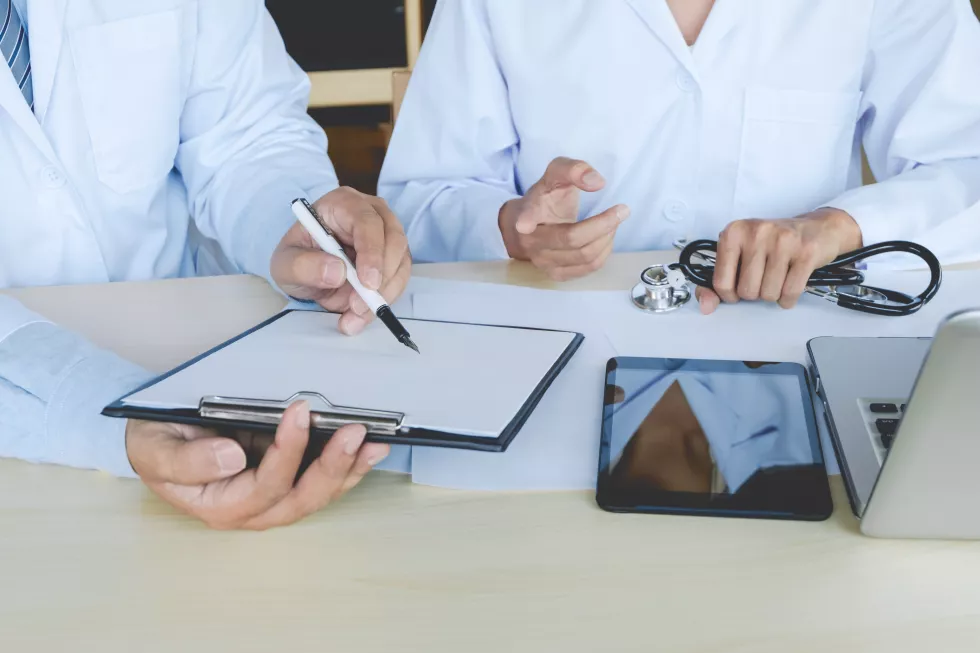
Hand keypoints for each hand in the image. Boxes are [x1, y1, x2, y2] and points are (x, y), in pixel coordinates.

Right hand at [125, 401, 389, 529]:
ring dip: (348, 469)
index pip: (264, 485)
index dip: (287, 452)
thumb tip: (231, 459)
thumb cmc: (156, 443)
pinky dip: (347, 466)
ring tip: (373, 443)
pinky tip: (368, 449)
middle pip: (300, 498)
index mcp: (220, 505)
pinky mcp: (287, 479)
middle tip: (354, 433)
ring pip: (317, 494)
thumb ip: (186, 461)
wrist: (159, 436)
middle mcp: (252, 509)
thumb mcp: (155, 449)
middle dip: (332, 466)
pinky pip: (321, 480)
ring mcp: (273, 496)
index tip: (299, 413)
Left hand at [271, 187, 410, 334]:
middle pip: (393, 239)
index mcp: (342, 203)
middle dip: (381, 278)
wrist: (306, 271)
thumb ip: (303, 266)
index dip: (371, 252)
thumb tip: (338, 272)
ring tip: (354, 316)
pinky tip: (361, 315)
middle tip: (359, 307)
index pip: (366, 221)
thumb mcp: (284, 265)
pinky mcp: (394, 256)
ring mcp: (386, 234)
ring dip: (383, 294)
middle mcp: (371, 213)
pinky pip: (399, 279)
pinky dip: (385, 300)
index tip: (367, 283)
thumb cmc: (297, 259)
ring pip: (401, 262)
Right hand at [499, 157, 629, 280]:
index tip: (524, 224)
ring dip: (607, 237)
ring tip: (613, 222)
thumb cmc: (545, 199)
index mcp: (528, 214)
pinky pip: (589, 268)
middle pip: (571, 239)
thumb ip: (573, 169)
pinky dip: (604, 251)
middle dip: (603, 224)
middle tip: (622, 210)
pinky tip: (605, 236)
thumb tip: (597, 182)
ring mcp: (544, 262)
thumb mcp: (555, 175)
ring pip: (585, 256)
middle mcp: (532, 242)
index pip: (526, 218)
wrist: (526, 227)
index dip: (526, 221)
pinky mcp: (557, 274)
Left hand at [696, 208, 862, 313]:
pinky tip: (790, 282)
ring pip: (768, 294)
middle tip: (764, 277)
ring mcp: (783, 241)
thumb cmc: (772, 244)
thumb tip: (705, 306)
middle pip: (747, 291)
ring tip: (778, 276)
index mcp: (733, 232)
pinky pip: (790, 293)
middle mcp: (756, 232)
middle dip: (755, 293)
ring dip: (773, 294)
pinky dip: (789, 297)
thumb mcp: (739, 255)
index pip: (721, 283)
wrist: (816, 228)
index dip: (730, 295)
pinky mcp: (806, 252)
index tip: (738, 287)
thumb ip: (717, 282)